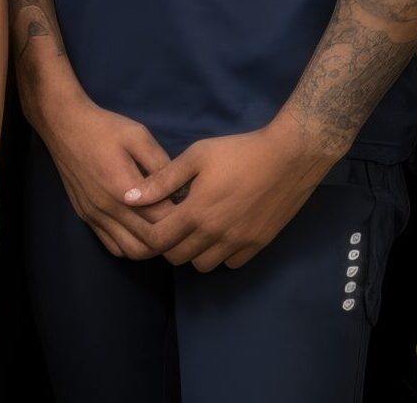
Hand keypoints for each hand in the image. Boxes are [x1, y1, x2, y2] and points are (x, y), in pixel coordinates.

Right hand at [35, 83, 173, 259]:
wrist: (63, 124)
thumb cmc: (104, 127)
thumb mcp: (138, 135)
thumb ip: (160, 163)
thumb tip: (179, 187)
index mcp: (124, 188)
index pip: (162, 220)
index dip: (181, 218)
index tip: (193, 208)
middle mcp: (109, 208)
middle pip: (148, 243)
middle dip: (170, 238)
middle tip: (183, 224)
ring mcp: (95, 216)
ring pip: (130, 251)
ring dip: (150, 247)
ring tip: (163, 230)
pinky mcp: (86, 216)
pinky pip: (112, 246)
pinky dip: (130, 247)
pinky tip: (140, 232)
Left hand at [121, 115, 335, 271]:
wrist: (287, 158)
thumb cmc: (237, 152)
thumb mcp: (195, 156)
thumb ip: (162, 180)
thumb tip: (129, 197)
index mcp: (196, 212)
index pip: (159, 241)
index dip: (148, 234)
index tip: (149, 220)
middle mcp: (215, 235)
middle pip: (179, 258)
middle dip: (168, 244)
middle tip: (170, 222)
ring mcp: (238, 244)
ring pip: (204, 265)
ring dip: (193, 251)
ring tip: (194, 228)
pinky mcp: (257, 246)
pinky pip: (230, 264)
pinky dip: (220, 254)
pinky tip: (220, 232)